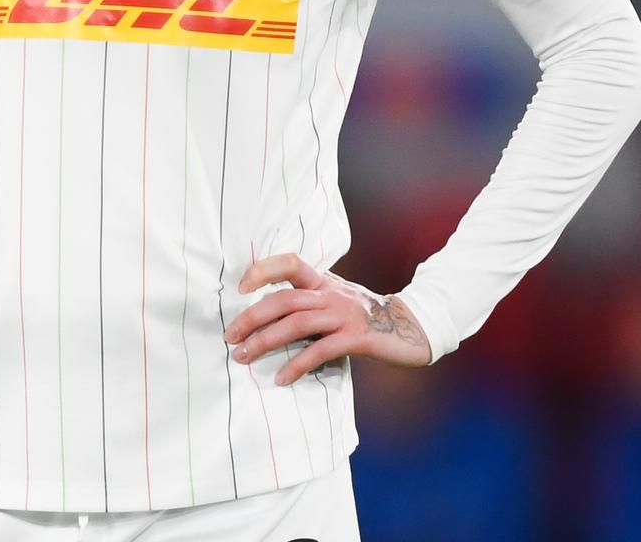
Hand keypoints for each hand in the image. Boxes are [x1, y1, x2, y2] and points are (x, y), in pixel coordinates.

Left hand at [222, 253, 430, 380]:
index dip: (264, 270)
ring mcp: (344, 315)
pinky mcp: (356, 338)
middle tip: (230, 336)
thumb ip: (308, 300)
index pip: (290, 262)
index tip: (240, 287)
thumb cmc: (363, 315)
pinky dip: (297, 365)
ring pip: (297, 323)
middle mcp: (331, 294)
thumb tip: (268, 314)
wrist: (410, 326)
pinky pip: (320, 351)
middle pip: (284, 299)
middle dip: (252, 317)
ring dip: (266, 341)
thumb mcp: (335, 298)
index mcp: (323, 281)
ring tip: (243, 357)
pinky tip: (281, 378)